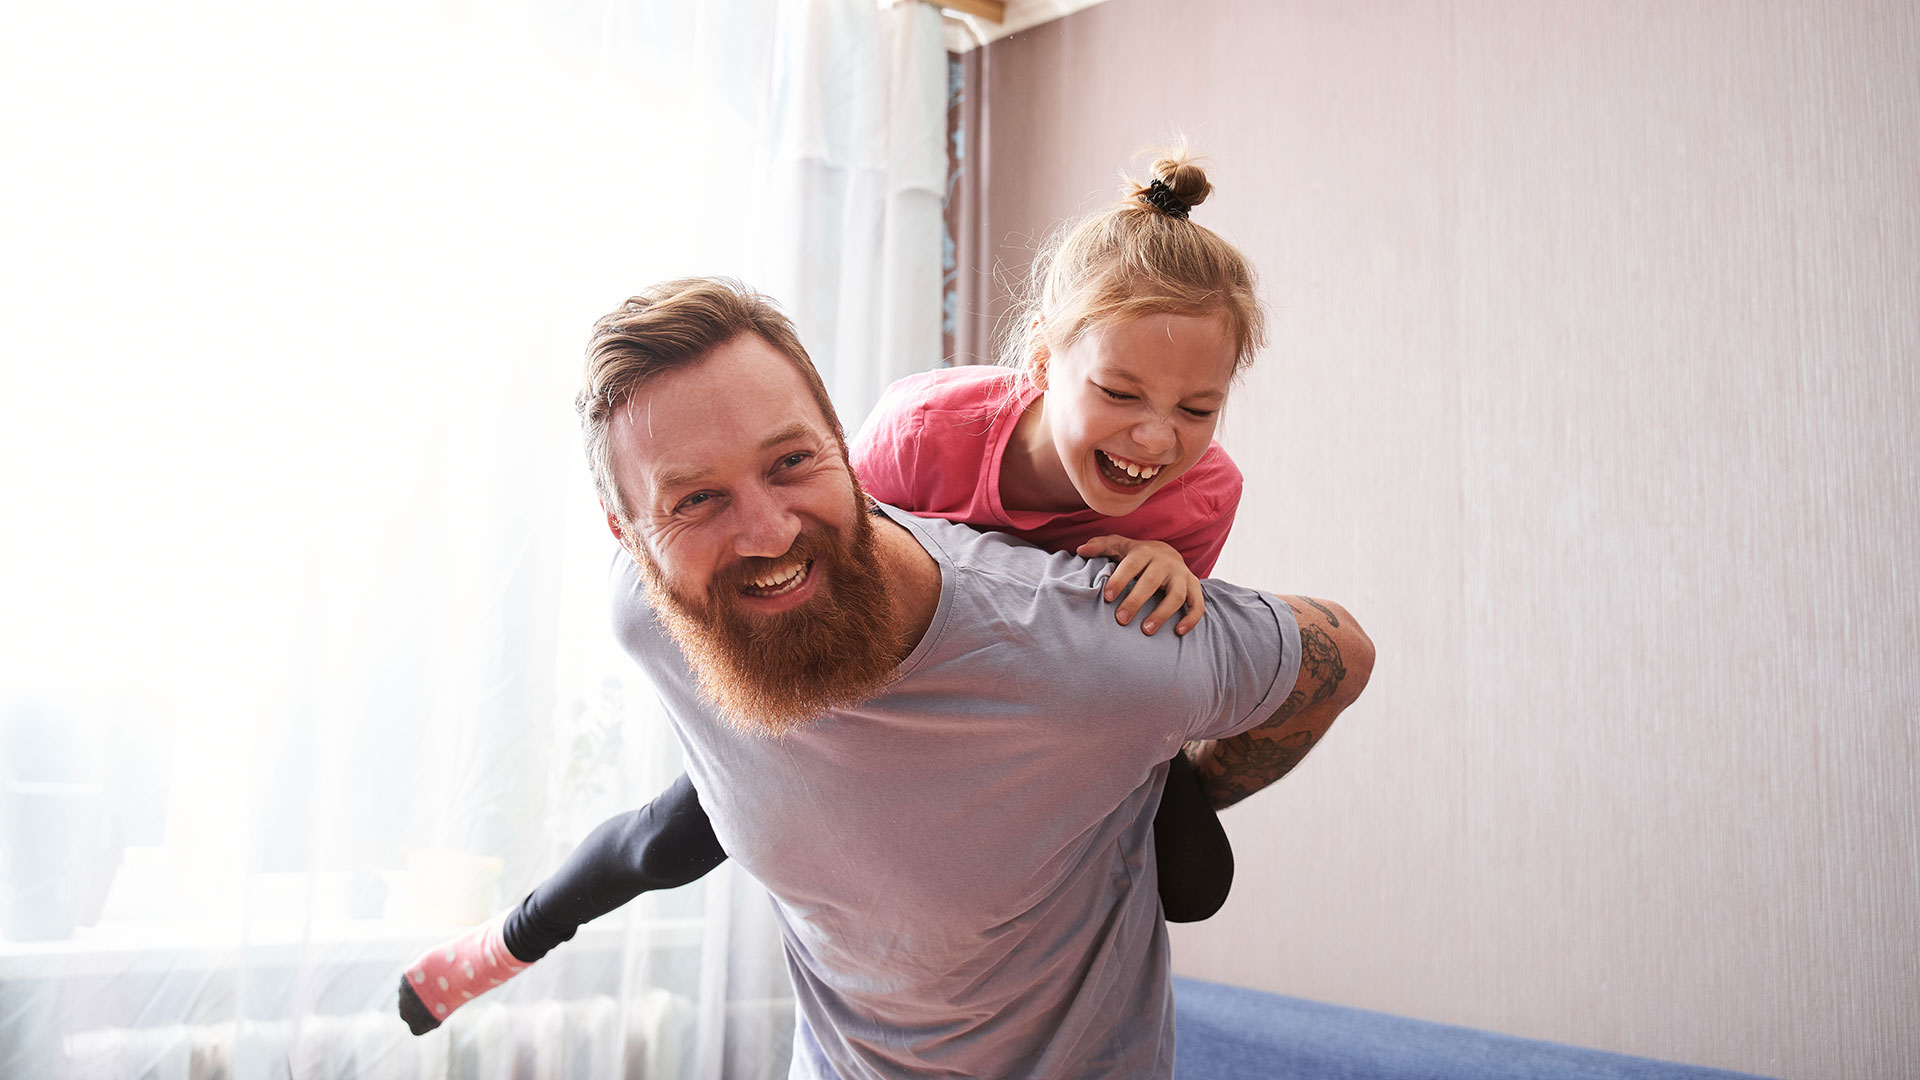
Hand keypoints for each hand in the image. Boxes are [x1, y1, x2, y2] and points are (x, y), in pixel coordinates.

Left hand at [1074, 536, 1205, 635]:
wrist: (1168, 554)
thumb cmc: (1137, 556)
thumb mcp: (1120, 547)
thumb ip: (1101, 546)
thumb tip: (1080, 550)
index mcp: (1145, 552)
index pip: (1131, 564)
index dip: (1120, 580)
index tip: (1108, 598)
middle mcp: (1166, 562)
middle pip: (1152, 581)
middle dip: (1136, 601)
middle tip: (1121, 619)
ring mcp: (1182, 575)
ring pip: (1176, 595)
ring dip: (1162, 613)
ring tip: (1146, 630)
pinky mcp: (1194, 587)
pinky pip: (1197, 604)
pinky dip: (1191, 618)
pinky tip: (1178, 632)